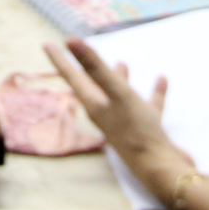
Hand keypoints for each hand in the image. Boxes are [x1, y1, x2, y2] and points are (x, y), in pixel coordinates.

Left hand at [44, 39, 193, 200]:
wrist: (161, 168)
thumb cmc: (137, 130)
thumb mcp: (116, 93)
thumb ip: (95, 67)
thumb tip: (70, 41)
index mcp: (94, 105)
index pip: (72, 77)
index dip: (60, 59)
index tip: (47, 45)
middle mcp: (106, 114)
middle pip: (92, 86)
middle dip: (86, 69)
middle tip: (80, 52)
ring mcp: (125, 122)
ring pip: (119, 96)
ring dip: (119, 79)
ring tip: (122, 62)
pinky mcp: (146, 129)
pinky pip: (148, 105)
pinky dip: (153, 93)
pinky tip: (161, 79)